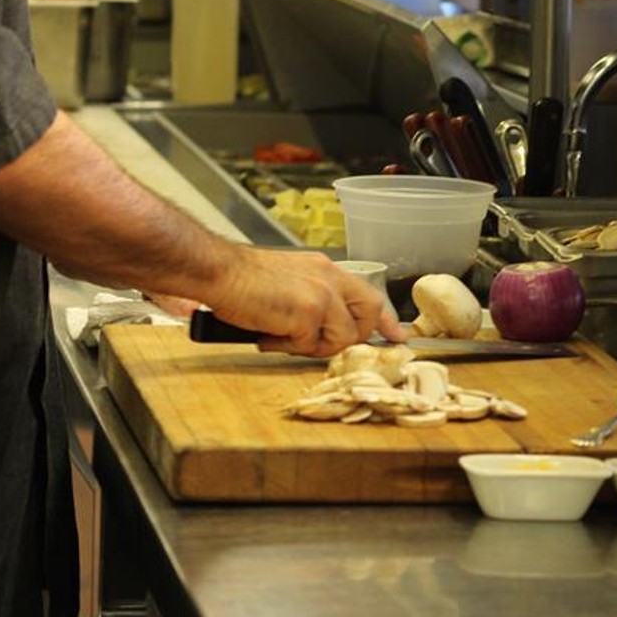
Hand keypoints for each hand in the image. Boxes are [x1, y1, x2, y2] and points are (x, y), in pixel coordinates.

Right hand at [206, 247, 405, 357]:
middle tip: (319, 342)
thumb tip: (319, 329)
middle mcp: (329, 278)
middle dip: (350, 337)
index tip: (397, 335)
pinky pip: (309, 346)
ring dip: (311, 346)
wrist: (219, 272)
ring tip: (281, 335)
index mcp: (325, 269)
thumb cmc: (242, 279)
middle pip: (368, 314)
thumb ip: (312, 299)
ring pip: (340, 338)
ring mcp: (321, 296)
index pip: (368, 293)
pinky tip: (268, 334)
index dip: (385, 318)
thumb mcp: (289, 280)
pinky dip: (287, 346)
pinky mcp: (307, 314)